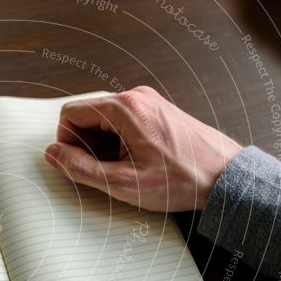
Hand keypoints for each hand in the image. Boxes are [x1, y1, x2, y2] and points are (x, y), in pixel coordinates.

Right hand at [44, 86, 242, 211]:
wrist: (227, 177)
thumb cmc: (182, 180)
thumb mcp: (123, 183)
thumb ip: (81, 169)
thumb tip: (53, 155)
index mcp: (125, 108)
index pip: (70, 113)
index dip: (66, 143)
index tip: (79, 165)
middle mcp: (136, 97)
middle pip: (86, 115)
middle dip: (86, 146)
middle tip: (105, 172)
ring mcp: (148, 102)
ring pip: (104, 121)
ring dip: (103, 147)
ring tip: (125, 170)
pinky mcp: (157, 112)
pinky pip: (122, 123)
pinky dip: (120, 144)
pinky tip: (137, 163)